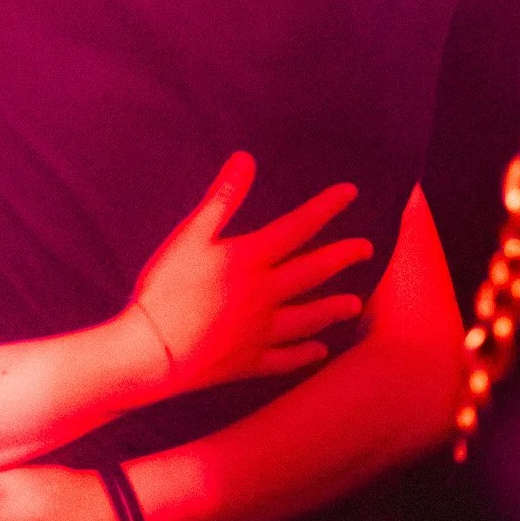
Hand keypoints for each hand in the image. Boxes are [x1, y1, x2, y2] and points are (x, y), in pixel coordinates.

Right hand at [125, 153, 370, 393]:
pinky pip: (286, 358)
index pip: (298, 227)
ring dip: (333, 309)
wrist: (153, 350)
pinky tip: (320, 351)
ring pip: (308, 318)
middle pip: (312, 272)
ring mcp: (260, 332)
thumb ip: (222, 198)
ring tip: (355, 304)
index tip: (350, 193)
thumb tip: (246, 159)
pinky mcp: (249, 362)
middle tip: (366, 250)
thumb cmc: (167, 287)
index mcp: (250, 259)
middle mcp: (264, 295)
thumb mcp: (190, 235)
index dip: (325, 208)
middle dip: (342, 257)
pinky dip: (305, 353)